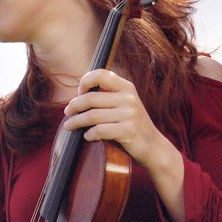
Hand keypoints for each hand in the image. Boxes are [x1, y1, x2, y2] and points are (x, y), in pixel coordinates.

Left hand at [61, 69, 179, 173]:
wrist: (153, 146)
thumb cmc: (133, 125)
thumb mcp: (125, 104)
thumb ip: (109, 96)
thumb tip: (79, 93)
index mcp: (127, 87)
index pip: (101, 74)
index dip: (85, 81)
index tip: (78, 92)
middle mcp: (129, 98)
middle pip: (91, 98)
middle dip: (74, 105)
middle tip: (67, 112)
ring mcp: (129, 114)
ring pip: (92, 115)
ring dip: (76, 121)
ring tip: (69, 125)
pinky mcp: (128, 131)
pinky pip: (100, 130)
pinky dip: (89, 134)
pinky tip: (86, 136)